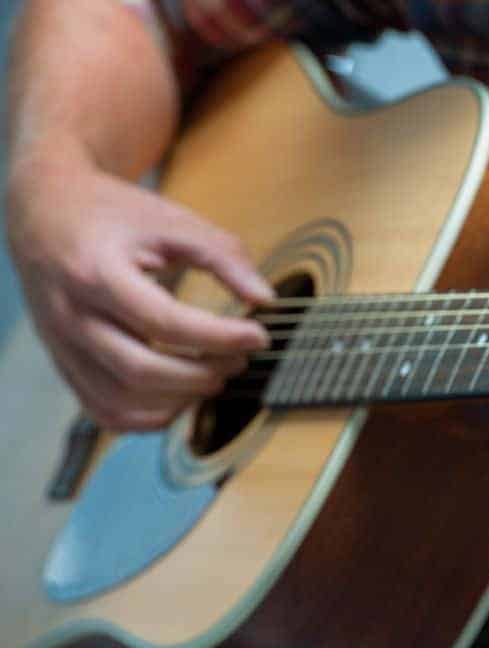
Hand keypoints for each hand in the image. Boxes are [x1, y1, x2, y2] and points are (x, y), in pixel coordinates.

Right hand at [6, 149, 273, 430]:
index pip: (163, 321)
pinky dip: (151, 417)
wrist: (45, 211)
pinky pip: (105, 412)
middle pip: (140, 370)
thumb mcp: (172, 221)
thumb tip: (266, 300)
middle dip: (202, 373)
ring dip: (179, 400)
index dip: (218, 336)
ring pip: (120, 402)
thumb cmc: (115, 214)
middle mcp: (70, 316)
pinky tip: (186, 394)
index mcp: (95, 272)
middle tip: (241, 359)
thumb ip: (223, 256)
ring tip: (218, 375)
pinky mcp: (65, 365)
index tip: (259, 335)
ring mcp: (62, 347)